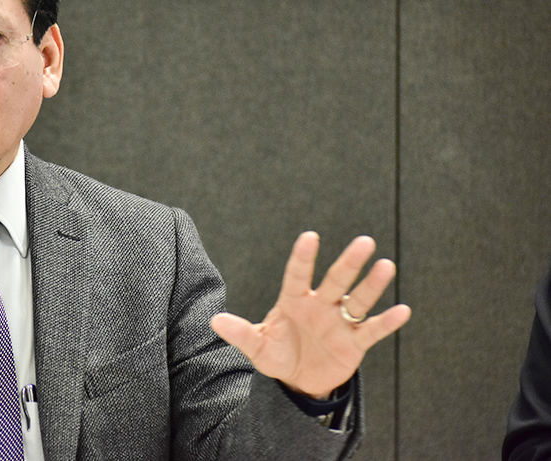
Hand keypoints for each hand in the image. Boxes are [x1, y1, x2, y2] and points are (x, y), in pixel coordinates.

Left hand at [210, 232, 410, 398]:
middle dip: (349, 262)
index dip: (303, 258)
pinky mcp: (355, 343)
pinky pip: (372, 329)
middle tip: (364, 242)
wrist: (300, 380)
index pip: (298, 275)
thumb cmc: (278, 354)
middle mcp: (320, 305)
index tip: (309, 237)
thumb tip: (214, 321)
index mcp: (294, 301)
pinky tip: (403, 310)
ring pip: (358, 300)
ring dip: (372, 284)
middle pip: (337, 280)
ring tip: (386, 265)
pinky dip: (388, 322)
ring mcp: (339, 322)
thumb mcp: (257, 346)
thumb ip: (240, 333)